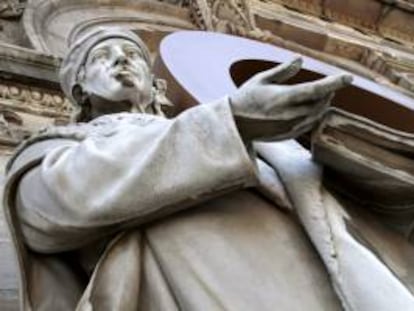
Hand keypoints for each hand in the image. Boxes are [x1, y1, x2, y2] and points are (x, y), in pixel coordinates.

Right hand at [230, 57, 352, 140]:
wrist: (234, 125)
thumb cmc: (245, 99)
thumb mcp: (261, 80)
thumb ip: (282, 71)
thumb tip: (300, 60)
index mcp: (284, 98)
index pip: (317, 89)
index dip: (335, 83)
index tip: (349, 77)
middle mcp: (290, 114)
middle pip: (321, 103)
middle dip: (328, 93)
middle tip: (332, 86)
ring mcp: (291, 127)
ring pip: (317, 115)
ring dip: (323, 105)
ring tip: (324, 96)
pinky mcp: (289, 135)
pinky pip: (309, 125)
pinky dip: (315, 115)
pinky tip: (312, 110)